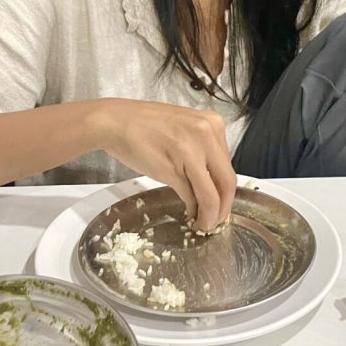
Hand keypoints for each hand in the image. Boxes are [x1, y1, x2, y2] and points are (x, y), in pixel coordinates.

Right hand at [92, 99, 235, 231]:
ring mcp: (191, 152)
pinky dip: (194, 210)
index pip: (229, 165)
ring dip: (210, 215)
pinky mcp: (173, 169)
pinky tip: (190, 215)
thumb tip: (214, 181)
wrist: (116, 121)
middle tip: (217, 220)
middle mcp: (207, 135)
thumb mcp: (185, 129)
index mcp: (213, 123)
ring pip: (212, 194)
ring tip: (204, 224)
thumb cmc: (146, 125)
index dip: (228, 191)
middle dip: (224, 208)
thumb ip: (203, 149)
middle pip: (227, 182)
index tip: (223, 203)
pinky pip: (191, 197)